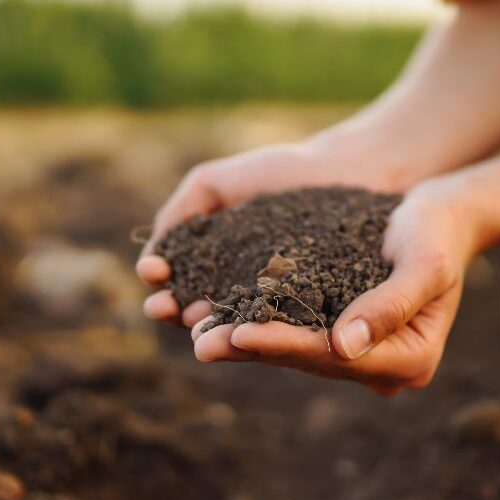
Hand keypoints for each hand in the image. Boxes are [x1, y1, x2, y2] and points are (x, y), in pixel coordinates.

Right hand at [136, 140, 393, 325]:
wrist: (347, 170)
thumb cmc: (282, 173)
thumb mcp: (216, 183)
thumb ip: (181, 210)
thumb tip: (152, 256)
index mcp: (216, 266)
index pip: (178, 283)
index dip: (161, 283)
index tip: (153, 273)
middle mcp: (242, 292)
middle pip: (198, 311)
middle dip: (175, 310)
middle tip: (162, 307)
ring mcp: (276, 307)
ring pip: (234, 325)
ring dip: (209, 327)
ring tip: (194, 323)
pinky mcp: (311, 316)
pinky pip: (281, 325)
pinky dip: (258, 329)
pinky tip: (240, 324)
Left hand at [189, 180, 477, 394]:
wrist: (442, 216)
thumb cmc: (438, 232)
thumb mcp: (424, 263)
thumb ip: (390, 304)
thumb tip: (344, 346)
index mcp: (411, 360)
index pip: (334, 357)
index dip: (284, 345)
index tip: (238, 333)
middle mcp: (383, 366)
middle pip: (308, 360)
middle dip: (252, 349)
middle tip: (199, 343)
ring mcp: (360, 353)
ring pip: (293, 350)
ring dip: (244, 341)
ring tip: (195, 332)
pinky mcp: (339, 331)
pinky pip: (292, 331)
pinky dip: (255, 322)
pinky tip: (215, 314)